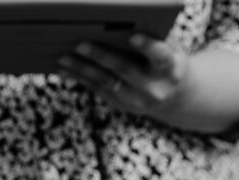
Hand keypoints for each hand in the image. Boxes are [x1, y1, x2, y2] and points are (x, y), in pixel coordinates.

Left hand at [58, 35, 190, 120]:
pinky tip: (65, 68)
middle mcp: (154, 87)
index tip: (133, 36)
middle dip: (101, 56)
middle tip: (80, 43)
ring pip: (106, 82)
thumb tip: (121, 17)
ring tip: (63, 57)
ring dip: (82, 69)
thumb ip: (153, 35)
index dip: (147, 46)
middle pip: (125, 69)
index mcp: (171, 67)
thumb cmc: (167, 58)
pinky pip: (97, 89)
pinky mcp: (121, 104)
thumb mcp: (170, 46)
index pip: (160, 56)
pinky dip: (80, 77)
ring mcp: (136, 100)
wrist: (175, 95)